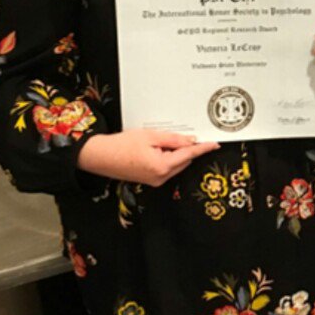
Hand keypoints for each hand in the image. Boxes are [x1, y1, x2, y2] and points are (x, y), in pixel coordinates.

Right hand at [77, 129, 219, 187]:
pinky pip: (167, 168)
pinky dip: (167, 158)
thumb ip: (173, 139)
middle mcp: (161, 177)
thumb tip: (191, 141)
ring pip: (176, 164)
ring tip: (159, 141)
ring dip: (176, 153)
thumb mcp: (151, 136)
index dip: (203, 148)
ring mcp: (155, 181)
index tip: (214, 144)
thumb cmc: (121, 145)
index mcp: (162, 166)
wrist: (100, 156)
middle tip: (180, 134)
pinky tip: (157, 148)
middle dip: (185, 148)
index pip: (189, 155)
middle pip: (184, 160)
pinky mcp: (150, 180)